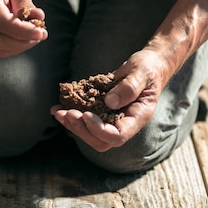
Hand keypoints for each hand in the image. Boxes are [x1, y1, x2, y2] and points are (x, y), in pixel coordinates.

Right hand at [0, 0, 47, 57]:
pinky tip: (25, 37)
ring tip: (35, 34)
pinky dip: (16, 47)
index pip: (1, 22)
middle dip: (25, 41)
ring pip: (0, 48)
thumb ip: (26, 3)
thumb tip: (37, 18)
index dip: (22, 31)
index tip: (39, 32)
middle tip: (42, 34)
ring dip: (22, 45)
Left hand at [50, 48, 169, 151]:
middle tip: (66, 114)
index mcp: (138, 117)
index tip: (85, 115)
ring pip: (91, 134)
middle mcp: (125, 123)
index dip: (99, 130)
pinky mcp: (103, 112)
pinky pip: (86, 120)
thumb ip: (129, 87)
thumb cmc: (148, 68)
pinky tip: (58, 107)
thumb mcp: (142, 73)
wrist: (149, 66)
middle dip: (81, 130)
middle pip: (101, 141)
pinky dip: (71, 115)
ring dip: (73, 125)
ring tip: (58, 112)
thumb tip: (110, 103)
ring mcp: (113, 119)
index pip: (117, 136)